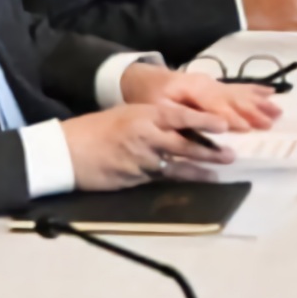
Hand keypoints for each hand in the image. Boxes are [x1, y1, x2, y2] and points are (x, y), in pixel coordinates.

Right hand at [60, 101, 237, 189]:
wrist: (66, 151)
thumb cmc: (97, 128)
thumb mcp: (128, 114)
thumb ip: (155, 119)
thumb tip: (184, 125)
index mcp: (144, 115)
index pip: (180, 116)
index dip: (204, 121)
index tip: (224, 125)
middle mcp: (146, 136)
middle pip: (184, 145)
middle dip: (209, 151)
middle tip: (230, 156)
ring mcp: (140, 159)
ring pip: (175, 166)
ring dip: (197, 171)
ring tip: (216, 174)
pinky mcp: (133, 178)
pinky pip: (159, 179)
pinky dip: (174, 180)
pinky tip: (189, 183)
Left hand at [119, 65, 280, 131]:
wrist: (143, 78)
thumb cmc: (148, 96)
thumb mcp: (157, 108)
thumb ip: (181, 117)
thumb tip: (204, 129)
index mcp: (193, 88)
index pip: (215, 105)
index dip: (230, 116)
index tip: (246, 128)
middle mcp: (208, 83)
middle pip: (234, 98)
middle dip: (253, 111)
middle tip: (270, 123)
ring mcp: (214, 82)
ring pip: (240, 93)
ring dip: (259, 103)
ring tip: (277, 112)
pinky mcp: (217, 85)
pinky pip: (240, 87)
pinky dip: (256, 90)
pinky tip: (271, 92)